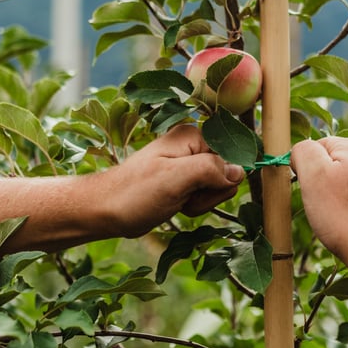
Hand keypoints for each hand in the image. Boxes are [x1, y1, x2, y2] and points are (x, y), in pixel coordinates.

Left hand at [97, 124, 244, 237]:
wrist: (106, 211)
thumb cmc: (134, 193)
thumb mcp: (174, 179)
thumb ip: (210, 169)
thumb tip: (241, 170)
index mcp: (191, 136)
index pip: (232, 156)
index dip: (221, 178)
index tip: (198, 186)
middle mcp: (192, 148)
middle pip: (227, 173)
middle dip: (209, 193)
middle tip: (183, 196)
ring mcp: (187, 166)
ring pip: (217, 187)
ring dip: (201, 202)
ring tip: (176, 201)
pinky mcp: (183, 183)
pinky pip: (204, 196)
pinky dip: (193, 206)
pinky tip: (176, 205)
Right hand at [290, 137, 347, 273]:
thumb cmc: (346, 216)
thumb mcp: (314, 177)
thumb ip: (304, 152)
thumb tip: (302, 150)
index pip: (317, 148)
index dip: (307, 169)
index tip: (310, 191)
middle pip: (337, 164)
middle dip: (326, 183)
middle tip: (325, 208)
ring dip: (344, 197)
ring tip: (344, 218)